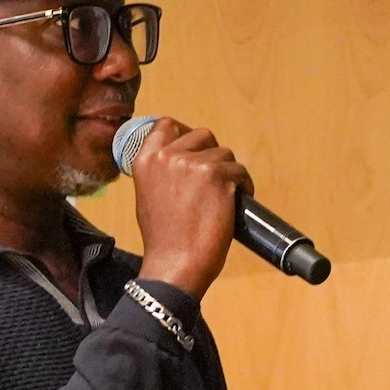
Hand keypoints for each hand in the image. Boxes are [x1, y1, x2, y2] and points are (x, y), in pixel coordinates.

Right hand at [131, 117, 253, 300]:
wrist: (175, 264)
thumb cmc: (164, 239)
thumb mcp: (147, 196)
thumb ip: (161, 172)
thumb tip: (182, 161)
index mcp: (145, 160)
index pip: (166, 125)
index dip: (185, 133)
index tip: (196, 149)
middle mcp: (167, 156)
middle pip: (202, 135)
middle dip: (212, 155)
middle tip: (215, 180)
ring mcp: (193, 164)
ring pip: (225, 154)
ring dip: (229, 174)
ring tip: (224, 199)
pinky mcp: (218, 176)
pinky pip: (240, 172)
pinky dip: (244, 187)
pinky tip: (235, 205)